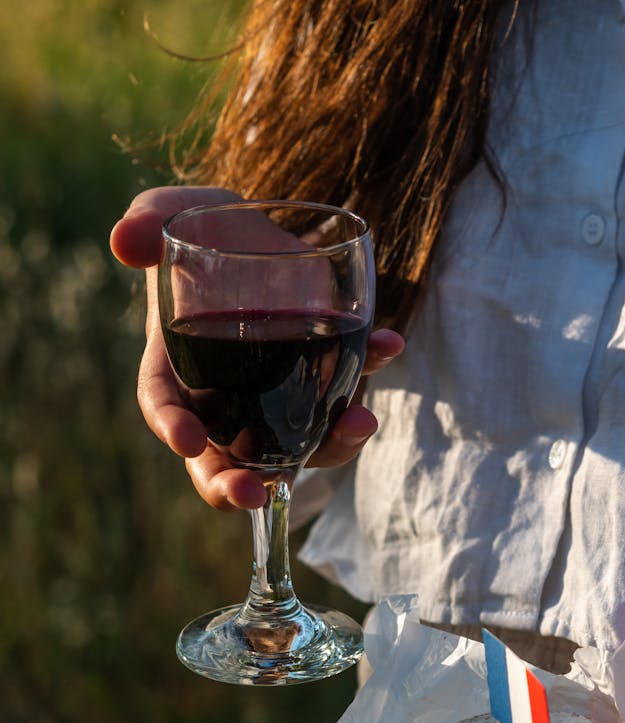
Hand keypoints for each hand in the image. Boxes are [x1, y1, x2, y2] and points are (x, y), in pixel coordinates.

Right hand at [110, 186, 403, 509]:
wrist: (260, 228)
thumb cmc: (205, 226)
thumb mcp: (173, 212)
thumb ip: (147, 221)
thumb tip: (124, 243)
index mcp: (176, 363)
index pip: (165, 405)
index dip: (173, 426)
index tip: (188, 440)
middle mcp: (224, 394)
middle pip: (223, 456)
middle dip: (237, 484)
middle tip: (258, 494)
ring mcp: (274, 395)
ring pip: (293, 444)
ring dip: (328, 446)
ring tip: (359, 423)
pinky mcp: (317, 379)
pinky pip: (341, 396)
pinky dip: (367, 373)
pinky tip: (388, 343)